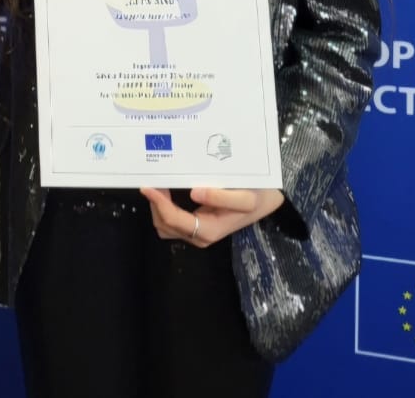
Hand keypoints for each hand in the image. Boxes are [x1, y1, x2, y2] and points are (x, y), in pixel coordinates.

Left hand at [139, 186, 284, 246]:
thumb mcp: (245, 197)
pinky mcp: (195, 224)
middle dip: (155, 205)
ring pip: (165, 225)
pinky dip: (164, 206)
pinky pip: (172, 219)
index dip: (158, 204)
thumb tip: (194, 192)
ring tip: (159, 184)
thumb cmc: (256, 197)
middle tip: (153, 180)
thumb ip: (221, 197)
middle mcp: (199, 235)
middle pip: (164, 224)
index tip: (149, 186)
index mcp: (208, 230)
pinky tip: (167, 189)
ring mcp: (196, 232)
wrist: (266, 202)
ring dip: (157, 206)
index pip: (173, 220)